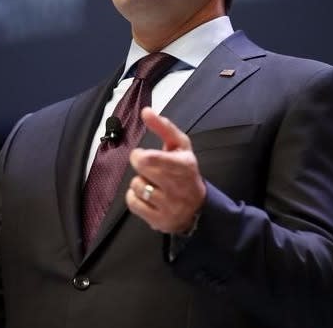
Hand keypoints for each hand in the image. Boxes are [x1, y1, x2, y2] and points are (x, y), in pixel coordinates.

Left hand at [126, 107, 205, 233]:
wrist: (199, 208)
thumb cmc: (184, 170)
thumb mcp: (180, 146)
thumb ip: (163, 127)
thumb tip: (145, 111)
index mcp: (184, 165)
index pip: (157, 160)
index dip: (144, 156)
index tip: (141, 154)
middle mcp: (179, 187)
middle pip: (143, 169)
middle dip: (140, 163)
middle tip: (147, 165)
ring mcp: (169, 206)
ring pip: (137, 186)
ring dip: (139, 182)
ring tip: (151, 183)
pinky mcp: (160, 221)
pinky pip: (133, 204)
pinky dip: (134, 197)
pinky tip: (146, 197)